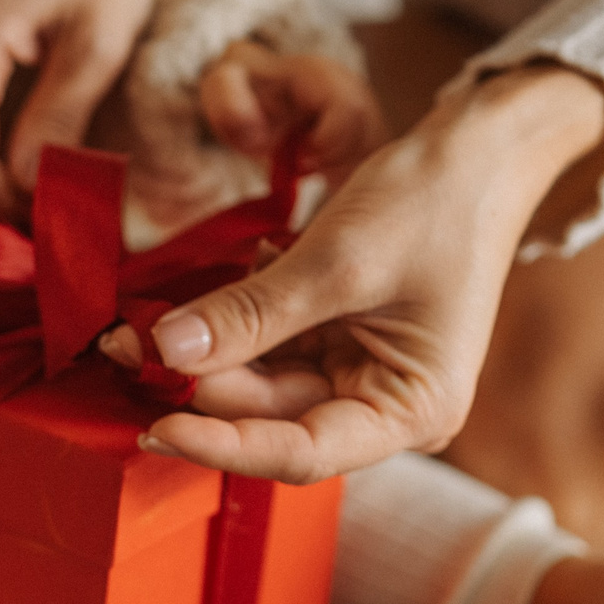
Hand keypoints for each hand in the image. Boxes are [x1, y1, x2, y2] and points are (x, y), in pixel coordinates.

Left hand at [124, 65, 603, 481]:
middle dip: (200, 385)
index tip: (155, 426)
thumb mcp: (336, 260)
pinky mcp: (339, 341)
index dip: (222, 444)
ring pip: (262, 383)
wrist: (479, 151)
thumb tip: (167, 350)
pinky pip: (270, 348)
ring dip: (204, 354)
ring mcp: (361, 374)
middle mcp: (387, 407)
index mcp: (412, 411)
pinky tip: (199, 300)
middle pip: (273, 416)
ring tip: (139, 327)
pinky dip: (230, 325)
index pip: (301, 452)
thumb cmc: (435, 203)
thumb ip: (251, 313)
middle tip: (125, 348)